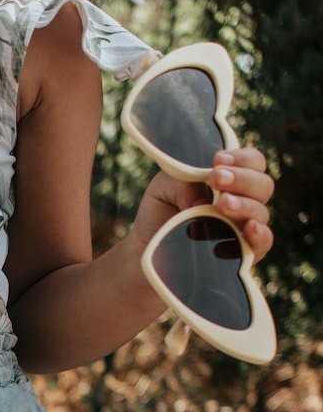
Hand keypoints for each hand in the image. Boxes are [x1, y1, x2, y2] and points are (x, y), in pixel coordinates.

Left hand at [131, 147, 275, 264]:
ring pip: (261, 213)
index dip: (242, 158)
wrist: (148, 247)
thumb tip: (202, 201)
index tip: (217, 160)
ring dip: (244, 205)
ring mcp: (245, 227)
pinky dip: (257, 237)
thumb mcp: (164, 188)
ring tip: (221, 204)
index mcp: (232, 179)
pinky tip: (242, 231)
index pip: (253, 162)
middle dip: (242, 179)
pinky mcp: (244, 253)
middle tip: (216, 178)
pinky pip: (263, 244)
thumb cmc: (161, 211)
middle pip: (263, 185)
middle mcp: (244, 201)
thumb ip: (183, 185)